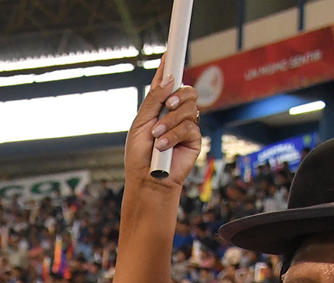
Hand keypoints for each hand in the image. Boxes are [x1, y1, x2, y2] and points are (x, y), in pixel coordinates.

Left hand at [123, 71, 202, 190]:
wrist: (147, 180)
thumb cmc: (139, 156)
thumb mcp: (140, 124)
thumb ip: (153, 101)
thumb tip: (169, 79)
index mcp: (159, 108)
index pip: (166, 84)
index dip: (169, 67)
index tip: (170, 51)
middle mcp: (174, 114)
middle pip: (186, 91)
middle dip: (177, 96)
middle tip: (167, 105)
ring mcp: (186, 125)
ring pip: (189, 107)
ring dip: (170, 121)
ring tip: (156, 137)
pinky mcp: (194, 139)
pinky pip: (190, 126)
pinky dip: (174, 135)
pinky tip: (163, 146)